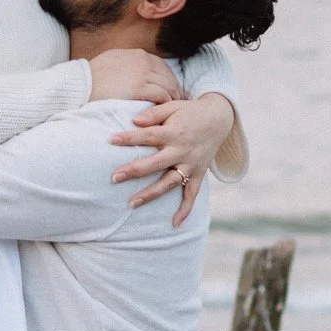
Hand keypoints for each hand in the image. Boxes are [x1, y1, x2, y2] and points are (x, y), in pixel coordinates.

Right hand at [86, 48, 183, 105]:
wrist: (81, 83)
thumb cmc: (92, 77)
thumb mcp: (112, 61)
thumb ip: (127, 63)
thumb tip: (133, 71)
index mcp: (137, 54)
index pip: (161, 67)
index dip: (168, 80)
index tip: (172, 90)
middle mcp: (143, 60)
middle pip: (168, 76)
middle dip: (175, 89)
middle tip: (179, 103)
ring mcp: (143, 72)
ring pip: (168, 86)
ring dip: (174, 98)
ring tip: (175, 110)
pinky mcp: (141, 86)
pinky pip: (162, 95)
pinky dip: (167, 103)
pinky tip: (166, 111)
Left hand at [110, 89, 236, 225]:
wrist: (219, 118)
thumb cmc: (190, 112)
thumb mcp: (173, 106)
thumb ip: (153, 113)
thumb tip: (133, 121)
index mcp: (174, 132)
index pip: (148, 136)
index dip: (129, 138)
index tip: (111, 140)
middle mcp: (182, 150)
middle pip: (156, 163)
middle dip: (135, 171)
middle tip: (115, 178)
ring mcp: (191, 165)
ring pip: (170, 183)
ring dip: (151, 194)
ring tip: (131, 203)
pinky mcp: (199, 174)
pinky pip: (192, 194)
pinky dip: (185, 209)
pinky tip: (174, 224)